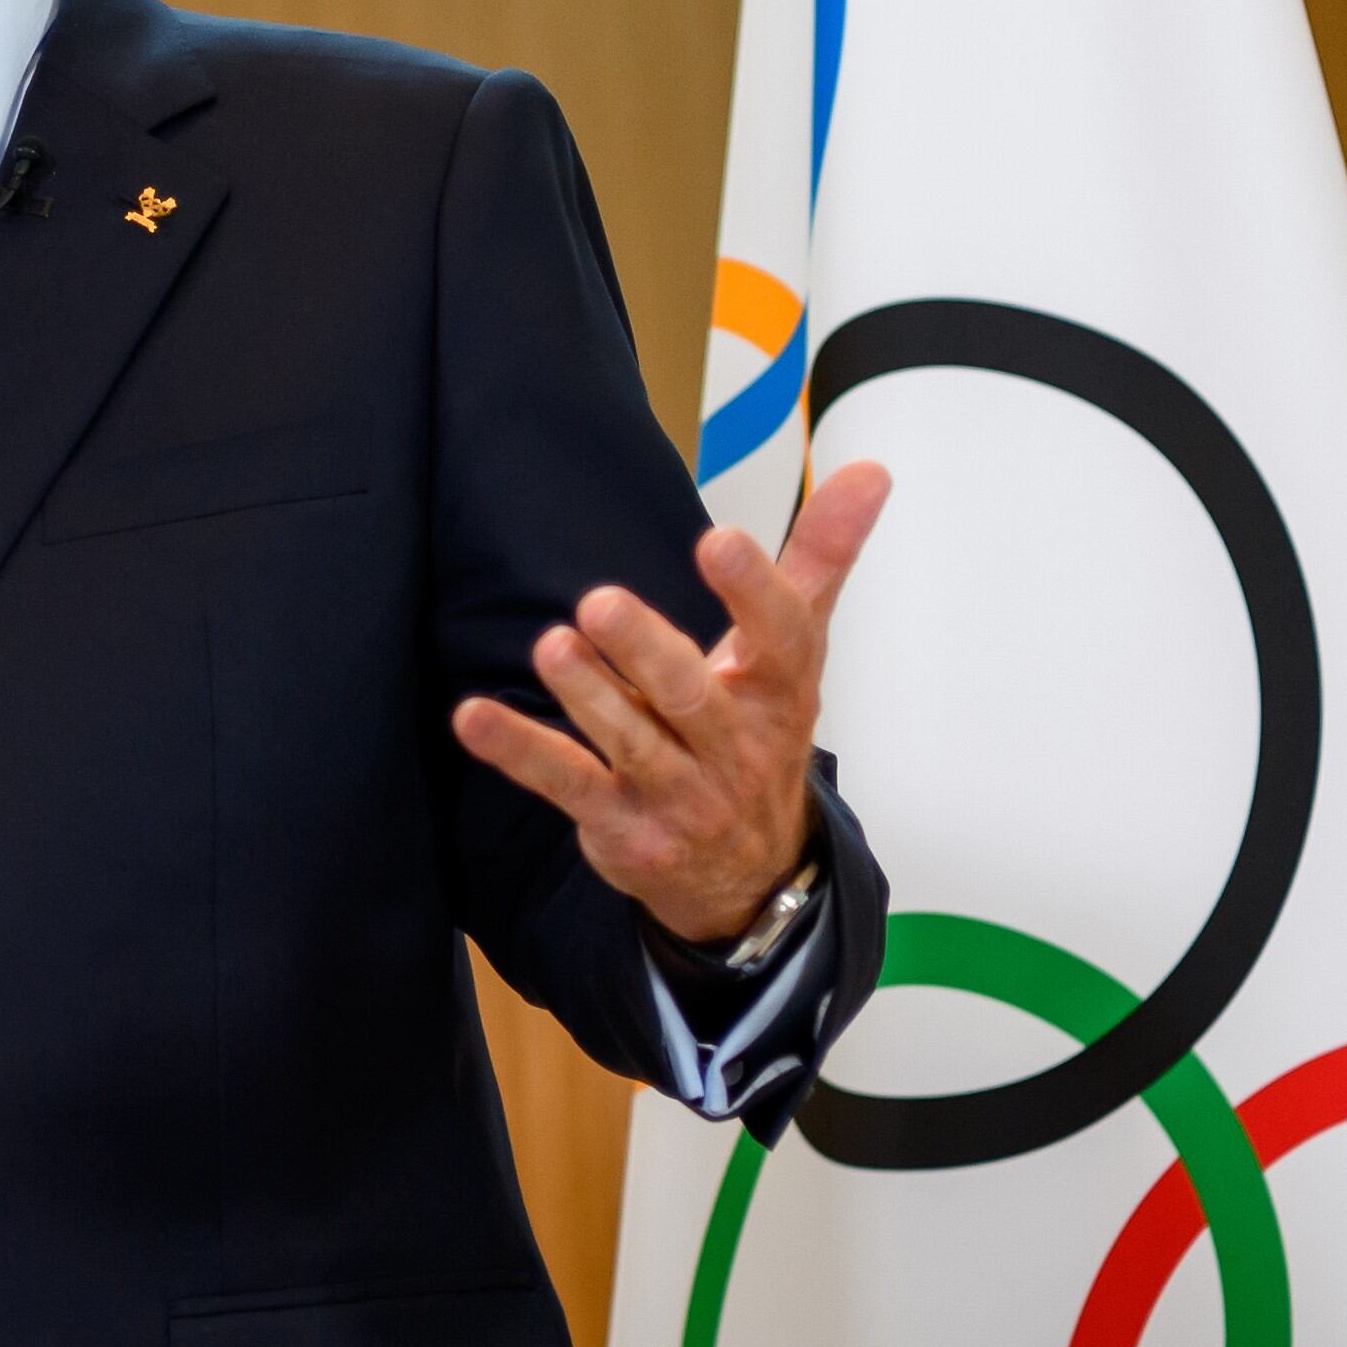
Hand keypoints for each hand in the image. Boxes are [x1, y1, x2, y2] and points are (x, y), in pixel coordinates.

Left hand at [453, 461, 890, 944]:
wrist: (749, 874)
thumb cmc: (760, 732)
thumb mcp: (797, 650)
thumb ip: (821, 557)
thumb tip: (871, 471)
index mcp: (780, 691)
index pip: (780, 638)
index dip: (753, 591)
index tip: (718, 540)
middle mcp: (734, 746)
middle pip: (691, 696)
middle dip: (646, 651)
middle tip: (600, 601)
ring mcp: (678, 792)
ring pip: (630, 741)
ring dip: (587, 695)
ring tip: (551, 646)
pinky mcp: (622, 825)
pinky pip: (565, 784)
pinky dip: (519, 751)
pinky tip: (474, 717)